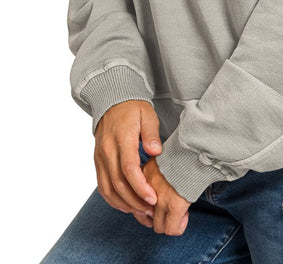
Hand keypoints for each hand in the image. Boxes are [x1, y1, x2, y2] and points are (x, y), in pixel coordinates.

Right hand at [94, 99, 162, 224]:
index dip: (140, 186)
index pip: (128, 168)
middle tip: (151, 209)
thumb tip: (155, 151)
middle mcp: (107, 150)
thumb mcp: (147, 114)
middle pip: (118, 183)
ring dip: (124, 203)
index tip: (152, 198)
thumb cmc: (133, 109)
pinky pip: (102, 186)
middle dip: (134, 200)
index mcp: (121, 138)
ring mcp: (100, 157)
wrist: (112, 102)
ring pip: (107, 189)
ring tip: (141, 210)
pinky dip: (112, 199)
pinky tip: (126, 205)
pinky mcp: (97, 162)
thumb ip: (151, 133)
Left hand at [142, 157, 191, 235]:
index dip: (148, 207)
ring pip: (158, 227)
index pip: (135, 202)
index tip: (160, 203)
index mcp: (143, 176)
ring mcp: (160, 199)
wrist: (194, 147)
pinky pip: (172, 229)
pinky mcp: (174, 206)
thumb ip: (155, 173)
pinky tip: (185, 215)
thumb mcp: (162, 159)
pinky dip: (178, 227)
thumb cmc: (182, 150)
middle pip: (144, 217)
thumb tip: (161, 186)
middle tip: (170, 211)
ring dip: (169, 223)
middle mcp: (147, 190)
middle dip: (157, 217)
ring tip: (180, 212)